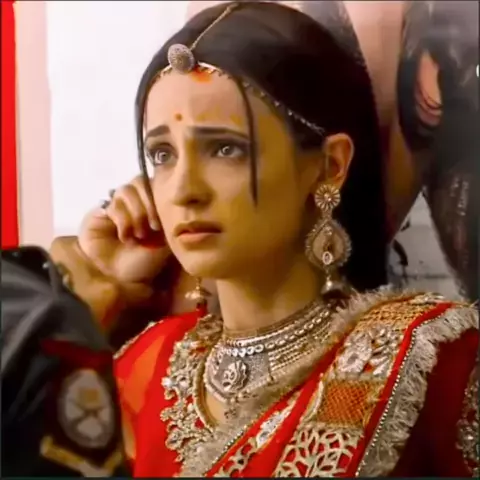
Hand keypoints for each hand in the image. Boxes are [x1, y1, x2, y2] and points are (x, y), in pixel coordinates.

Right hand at [78, 176, 170, 297]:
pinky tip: (126, 237)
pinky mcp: (101, 211)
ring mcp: (117, 203)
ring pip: (126, 190)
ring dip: (136, 213)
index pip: (157, 182)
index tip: (164, 218)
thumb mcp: (166, 244)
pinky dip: (123, 220)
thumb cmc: (145, 261)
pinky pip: (113, 204)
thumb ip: (172, 222)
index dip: (161, 195)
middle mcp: (135, 199)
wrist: (119, 277)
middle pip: (141, 181)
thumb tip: (180, 205)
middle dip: (149, 204)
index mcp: (153, 204)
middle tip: (154, 227)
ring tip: (140, 235)